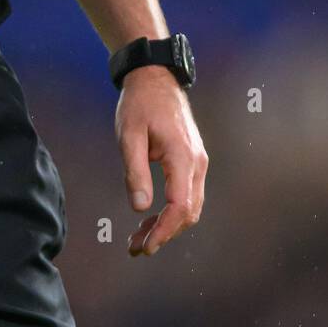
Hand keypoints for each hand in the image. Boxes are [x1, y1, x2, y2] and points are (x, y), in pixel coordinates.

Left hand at [116, 65, 207, 256]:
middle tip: (136, 248)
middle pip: (188, 212)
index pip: (180, 206)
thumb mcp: (129, 134)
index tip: (145, 246)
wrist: (155, 78)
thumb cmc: (140, 103)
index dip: (164, 231)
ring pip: (189, 206)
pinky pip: (186, 194)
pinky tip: (149, 217)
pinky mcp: (192, 161)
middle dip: (164, 234)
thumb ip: (135, 170)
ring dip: (167, 225)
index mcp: (183, 157)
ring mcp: (198, 162)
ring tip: (139, 238)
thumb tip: (139, 208)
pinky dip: (171, 211)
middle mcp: (197, 163)